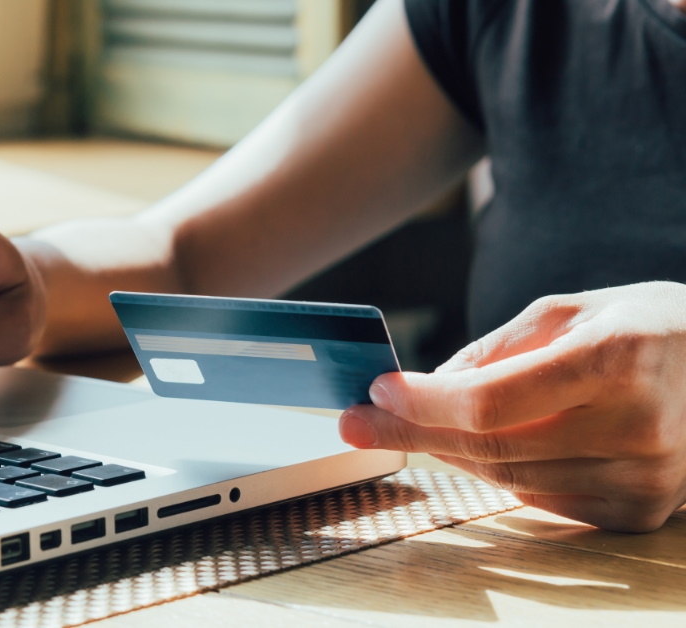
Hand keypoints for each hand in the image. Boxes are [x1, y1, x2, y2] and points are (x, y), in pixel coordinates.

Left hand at [339, 282, 685, 531]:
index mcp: (617, 360)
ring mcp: (643, 479)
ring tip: (415, 425)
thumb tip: (428, 386)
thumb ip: (495, 350)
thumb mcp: (568, 311)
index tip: (377, 391)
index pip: (492, 401)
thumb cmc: (644, 329)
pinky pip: (540, 498)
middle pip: (491, 447)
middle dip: (412, 432)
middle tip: (357, 422)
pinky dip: (499, 472)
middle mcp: (636, 426)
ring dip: (449, 451)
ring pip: (508, 477)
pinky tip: (479, 445)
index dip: (425, 402)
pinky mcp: (638, 511)